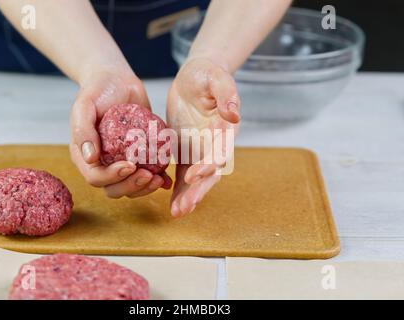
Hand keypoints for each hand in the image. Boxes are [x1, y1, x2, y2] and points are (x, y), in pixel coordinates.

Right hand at [70, 67, 171, 198]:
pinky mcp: (139, 157)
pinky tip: (166, 180)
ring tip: (158, 178)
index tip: (129, 165)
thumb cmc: (97, 91)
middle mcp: (103, 163)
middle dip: (131, 186)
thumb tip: (90, 159)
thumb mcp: (85, 106)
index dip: (112, 177)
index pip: (96, 177)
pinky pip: (147, 176)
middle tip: (147, 175)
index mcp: (85, 156)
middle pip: (114, 188)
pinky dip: (157, 181)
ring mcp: (121, 162)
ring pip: (131, 187)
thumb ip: (83, 130)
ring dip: (144, 188)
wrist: (116, 81)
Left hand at [167, 57, 239, 216]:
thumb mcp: (216, 77)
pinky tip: (170, 203)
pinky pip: (183, 174)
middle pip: (210, 173)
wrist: (195, 77)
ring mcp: (201, 150)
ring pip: (196, 179)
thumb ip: (226, 93)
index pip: (220, 151)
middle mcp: (215, 144)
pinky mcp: (187, 152)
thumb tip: (234, 114)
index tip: (195, 174)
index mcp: (225, 129)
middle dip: (198, 191)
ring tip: (177, 213)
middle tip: (184, 207)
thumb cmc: (207, 74)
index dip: (210, 164)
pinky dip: (178, 189)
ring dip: (188, 196)